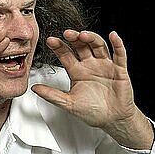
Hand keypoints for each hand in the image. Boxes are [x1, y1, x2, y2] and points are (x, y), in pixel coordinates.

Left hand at [32, 30, 152, 148]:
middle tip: (67, 33)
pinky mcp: (119, 69)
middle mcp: (90, 65)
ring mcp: (104, 65)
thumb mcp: (68, 103)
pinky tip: (113, 36)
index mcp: (77, 71)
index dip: (59, 47)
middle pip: (81, 46)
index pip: (66, 54)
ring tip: (83, 35)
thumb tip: (34, 88)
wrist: (112, 120)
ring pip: (98, 46)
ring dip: (91, 38)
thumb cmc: (92, 111)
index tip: (50, 41)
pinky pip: (119, 54)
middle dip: (74, 38)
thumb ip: (52, 95)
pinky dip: (117, 44)